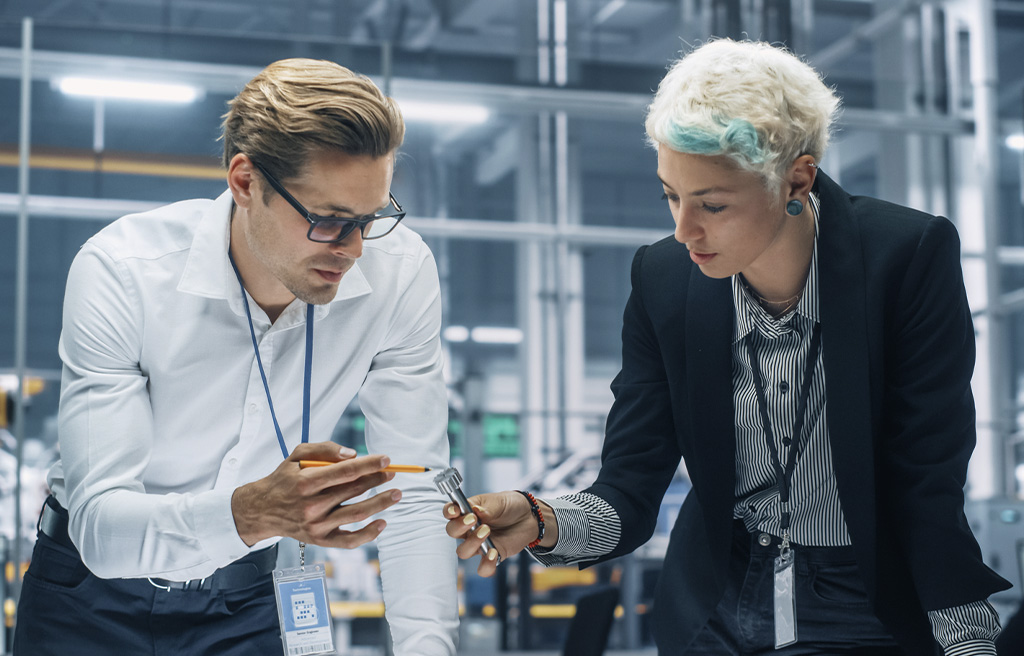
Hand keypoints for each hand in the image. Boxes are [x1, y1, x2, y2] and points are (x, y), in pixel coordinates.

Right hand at [231, 442, 399, 547]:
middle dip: (377, 479)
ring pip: (356, 514)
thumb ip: (324, 450)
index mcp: (305, 482)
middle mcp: (311, 505)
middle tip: (392, 472)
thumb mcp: (296, 456)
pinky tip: (382, 522)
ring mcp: (316, 525)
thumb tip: (352, 455)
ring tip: (396, 493)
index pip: (345, 472)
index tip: (386, 460)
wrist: (262, 510)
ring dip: (381, 503)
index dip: (369, 465)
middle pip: (353, 491)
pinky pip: (349, 541)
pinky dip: (369, 534)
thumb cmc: (283, 479)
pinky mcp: (319, 540)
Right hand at [443, 491, 557, 576]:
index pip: (450, 512)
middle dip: (459, 527)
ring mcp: (479, 544)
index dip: (449, 512)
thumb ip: (487, 507)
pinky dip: (486, 564)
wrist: (529, 517)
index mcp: (467, 511)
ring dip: (472, 543)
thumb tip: (475, 511)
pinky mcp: (491, 556)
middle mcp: (469, 529)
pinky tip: (494, 553)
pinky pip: (482, 568)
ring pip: (463, 552)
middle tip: (473, 520)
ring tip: (487, 531)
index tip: (455, 511)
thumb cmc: (510, 506)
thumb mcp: (500, 501)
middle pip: (452, 532)